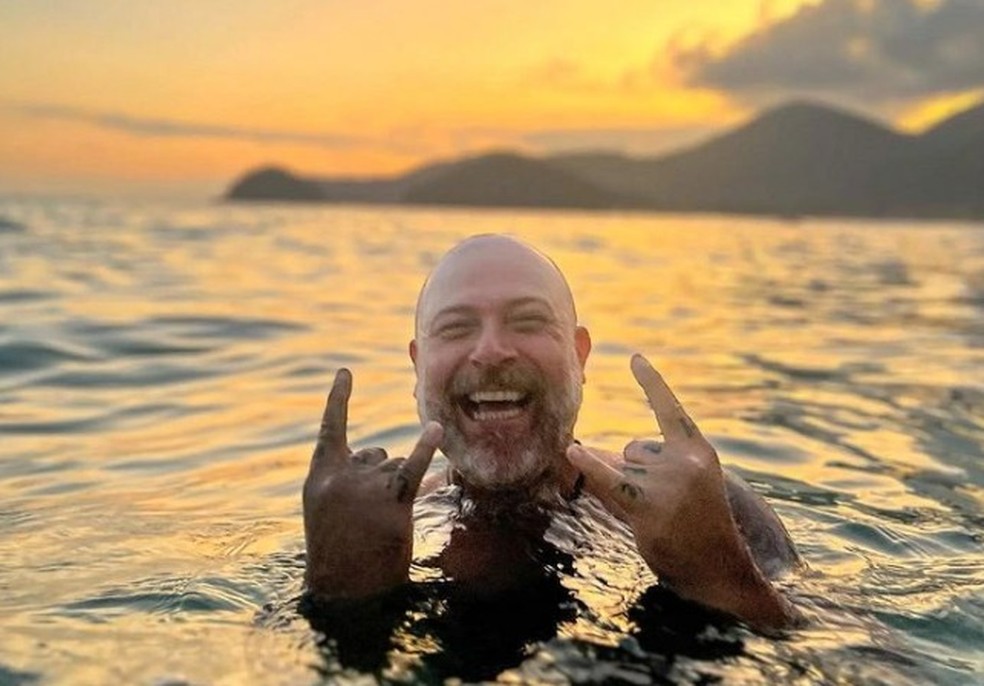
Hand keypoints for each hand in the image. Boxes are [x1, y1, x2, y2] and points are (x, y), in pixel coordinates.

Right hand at [303, 368, 442, 599]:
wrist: (344, 591)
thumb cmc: (338, 553)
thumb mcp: (327, 511)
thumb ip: (347, 479)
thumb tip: (383, 456)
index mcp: (320, 476)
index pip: (331, 429)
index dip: (339, 399)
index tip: (345, 372)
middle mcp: (341, 475)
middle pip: (376, 454)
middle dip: (378, 478)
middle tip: (365, 517)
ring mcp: (366, 487)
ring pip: (395, 467)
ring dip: (395, 491)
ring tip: (379, 525)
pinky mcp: (393, 501)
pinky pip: (413, 467)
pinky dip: (425, 447)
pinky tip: (436, 429)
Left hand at [567, 354, 794, 628]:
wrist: (718, 567)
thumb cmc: (697, 526)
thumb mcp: (682, 484)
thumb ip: (642, 463)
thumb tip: (585, 449)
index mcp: (698, 450)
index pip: (670, 410)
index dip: (652, 383)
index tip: (634, 358)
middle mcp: (684, 460)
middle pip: (632, 450)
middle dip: (635, 475)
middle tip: (667, 508)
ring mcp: (667, 482)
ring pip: (620, 470)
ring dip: (626, 493)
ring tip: (658, 519)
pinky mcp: (648, 505)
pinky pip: (610, 480)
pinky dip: (589, 466)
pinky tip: (572, 452)